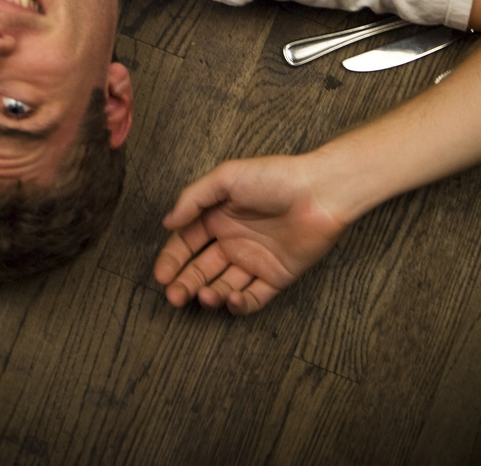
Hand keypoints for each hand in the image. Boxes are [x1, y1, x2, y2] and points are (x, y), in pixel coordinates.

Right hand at [153, 156, 345, 314]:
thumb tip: (167, 223)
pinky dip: (239, 304)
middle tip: (174, 296)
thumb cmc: (273, 177)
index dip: (172, 260)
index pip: (186, 243)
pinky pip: (253, 297)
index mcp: (218, 216)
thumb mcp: (226, 177)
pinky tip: (230, 299)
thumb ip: (193, 199)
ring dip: (209, 294)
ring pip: (223, 285)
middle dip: (184, 283)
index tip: (161, 275)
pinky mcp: (276, 276)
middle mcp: (232, 240)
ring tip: (204, 296)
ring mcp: (254, 260)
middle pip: (201, 269)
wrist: (319, 192)